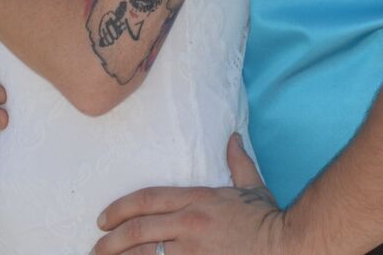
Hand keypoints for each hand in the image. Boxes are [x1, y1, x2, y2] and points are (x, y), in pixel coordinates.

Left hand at [93, 134, 284, 254]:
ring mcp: (191, 252)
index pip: (147, 200)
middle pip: (137, 231)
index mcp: (198, 201)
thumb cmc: (269, 221)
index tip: (103, 220)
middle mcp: (189, 224)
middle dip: (110, 241)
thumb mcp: (252, 187)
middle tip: (96, 248)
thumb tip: (232, 139)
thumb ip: (238, 163)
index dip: (120, 209)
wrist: (286, 248)